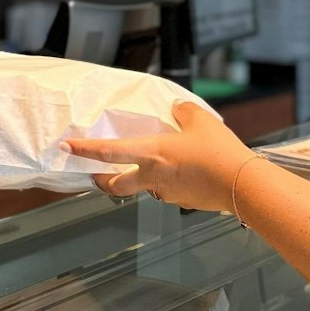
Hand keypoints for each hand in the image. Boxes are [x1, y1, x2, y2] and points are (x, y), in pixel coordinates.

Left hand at [62, 101, 256, 211]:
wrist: (241, 185)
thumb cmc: (219, 152)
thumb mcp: (201, 120)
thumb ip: (184, 111)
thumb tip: (177, 108)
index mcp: (152, 153)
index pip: (108, 152)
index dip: (85, 150)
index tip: (68, 147)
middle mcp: (152, 177)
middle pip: (116, 185)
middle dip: (102, 181)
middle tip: (96, 176)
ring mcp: (166, 193)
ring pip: (144, 188)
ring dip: (141, 180)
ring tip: (154, 168)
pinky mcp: (182, 202)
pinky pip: (168, 192)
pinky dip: (168, 184)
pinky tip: (183, 174)